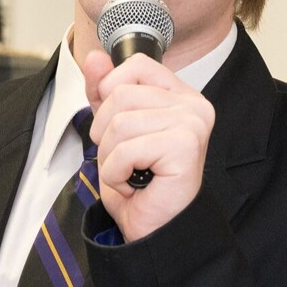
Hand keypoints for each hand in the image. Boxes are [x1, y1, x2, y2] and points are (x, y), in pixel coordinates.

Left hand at [82, 48, 213, 240]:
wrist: (156, 228)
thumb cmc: (140, 184)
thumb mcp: (112, 130)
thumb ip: (104, 92)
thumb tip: (94, 58)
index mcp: (180, 95)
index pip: (136, 65)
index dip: (111, 91)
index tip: (116, 124)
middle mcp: (193, 105)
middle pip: (119, 95)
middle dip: (105, 134)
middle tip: (125, 160)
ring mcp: (192, 123)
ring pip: (119, 123)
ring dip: (110, 157)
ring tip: (130, 173)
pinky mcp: (185, 145)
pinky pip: (126, 149)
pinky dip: (118, 173)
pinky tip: (135, 184)